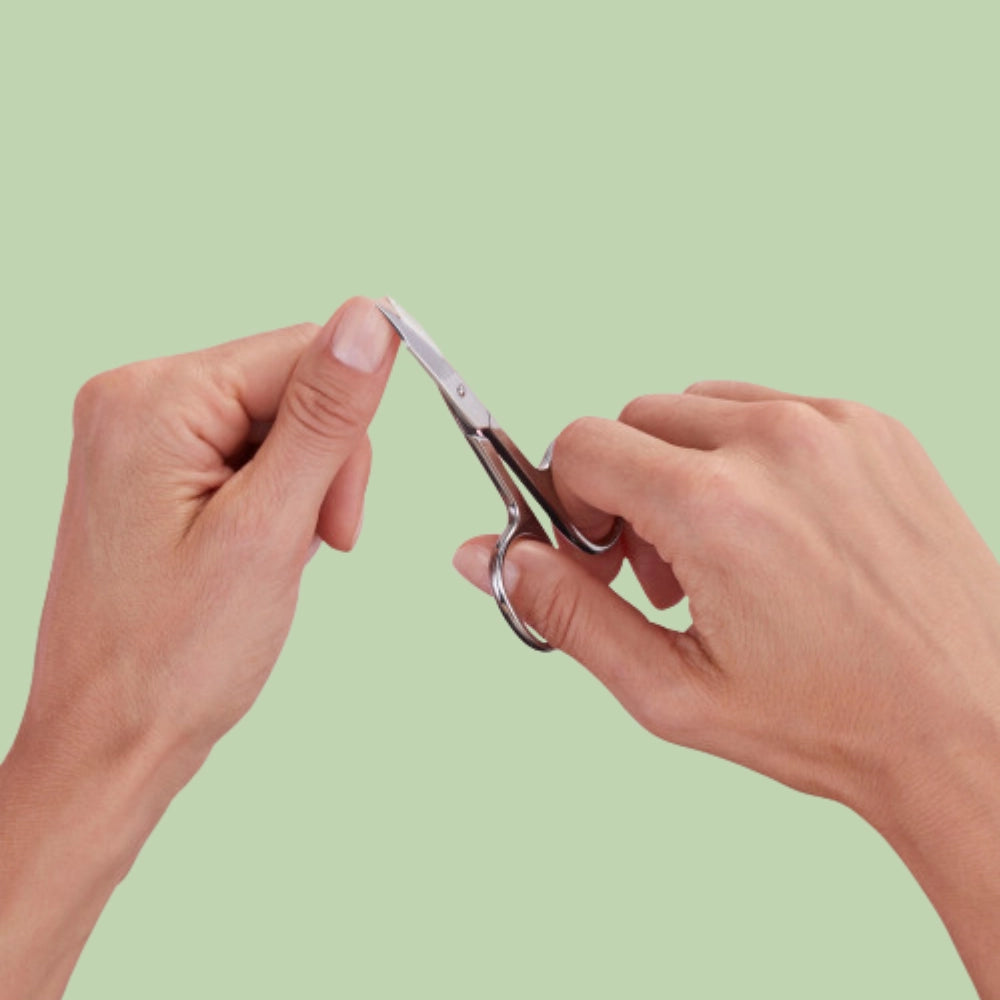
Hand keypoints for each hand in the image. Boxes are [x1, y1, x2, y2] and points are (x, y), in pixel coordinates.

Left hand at [0, 297, 397, 998]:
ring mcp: (139, 434)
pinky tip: (256, 547)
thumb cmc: (175, 656)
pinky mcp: (153, 467)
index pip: (304, 353)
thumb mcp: (270, 528)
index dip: (346, 434)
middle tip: (304, 543)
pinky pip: (248, 452)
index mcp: (153, 399)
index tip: (335, 520)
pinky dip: (275, 498)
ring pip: (278, 421)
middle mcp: (136, 400)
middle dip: (322, 466)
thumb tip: (370, 318)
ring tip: (275, 555)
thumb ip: (325, 417)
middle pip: (292, 384)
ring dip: (302, 487)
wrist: (113, 738)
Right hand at [454, 381, 999, 995]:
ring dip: (686, 467)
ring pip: (699, 407)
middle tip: (667, 567)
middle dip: (627, 486)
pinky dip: (749, 456)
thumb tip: (484, 556)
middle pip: (635, 417)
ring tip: (727, 552)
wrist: (969, 722)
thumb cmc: (827, 719)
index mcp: (714, 508)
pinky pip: (769, 409)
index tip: (603, 553)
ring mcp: (832, 425)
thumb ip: (565, 612)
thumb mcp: (671, 689)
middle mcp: (773, 444)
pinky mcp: (873, 426)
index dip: (571, 501)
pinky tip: (779, 529)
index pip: (581, 444)